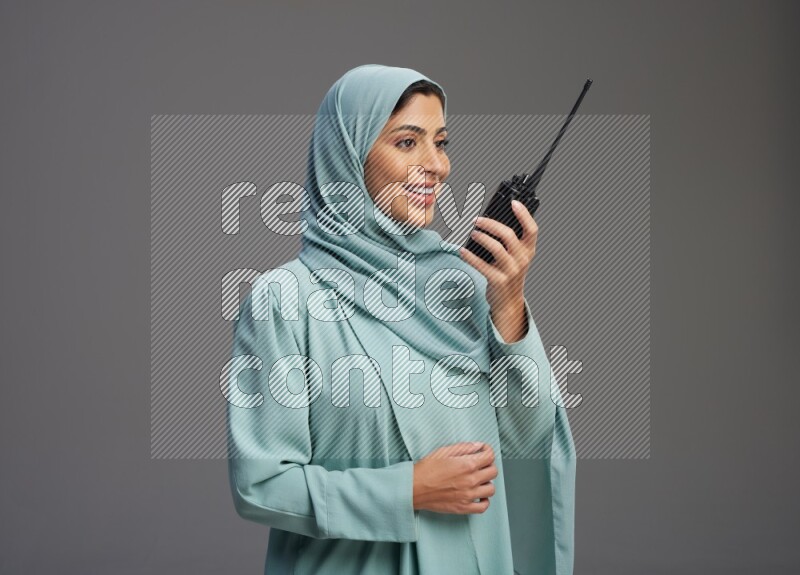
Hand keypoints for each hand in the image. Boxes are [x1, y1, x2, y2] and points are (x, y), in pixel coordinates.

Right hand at [412, 441, 497, 514]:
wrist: (413, 488)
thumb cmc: (426, 470)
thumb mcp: (443, 451)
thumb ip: (464, 448)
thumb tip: (478, 446)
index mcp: (467, 465)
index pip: (490, 456)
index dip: (488, 451)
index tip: (484, 451)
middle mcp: (471, 480)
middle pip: (493, 472)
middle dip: (488, 465)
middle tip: (480, 465)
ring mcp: (468, 495)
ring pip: (491, 489)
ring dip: (486, 483)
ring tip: (477, 480)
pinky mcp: (464, 507)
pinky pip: (483, 507)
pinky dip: (484, 501)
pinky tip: (478, 495)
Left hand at [460, 200, 538, 341]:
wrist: (508, 301)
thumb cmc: (508, 273)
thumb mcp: (515, 257)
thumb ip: (509, 241)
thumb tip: (488, 221)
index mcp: (528, 250)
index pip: (532, 229)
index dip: (524, 215)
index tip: (513, 203)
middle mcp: (522, 259)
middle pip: (508, 235)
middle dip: (490, 224)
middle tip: (477, 220)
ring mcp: (511, 271)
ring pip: (496, 248)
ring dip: (482, 238)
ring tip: (472, 233)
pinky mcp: (499, 281)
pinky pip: (482, 266)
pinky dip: (470, 257)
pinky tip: (462, 251)